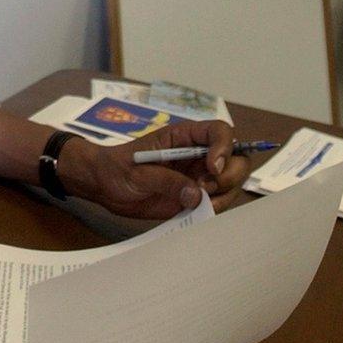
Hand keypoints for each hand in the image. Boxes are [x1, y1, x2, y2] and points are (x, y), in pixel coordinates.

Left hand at [60, 121, 248, 219]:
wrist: (106, 187)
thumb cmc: (118, 168)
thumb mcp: (138, 172)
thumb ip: (166, 180)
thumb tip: (196, 195)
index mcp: (185, 137)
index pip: (220, 132)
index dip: (224, 147)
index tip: (213, 168)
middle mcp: (198, 155)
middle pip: (237, 159)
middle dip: (229, 175)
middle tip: (203, 187)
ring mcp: (200, 176)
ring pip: (232, 183)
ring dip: (223, 195)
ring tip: (194, 200)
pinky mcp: (196, 197)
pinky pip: (219, 203)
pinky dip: (215, 209)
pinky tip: (193, 209)